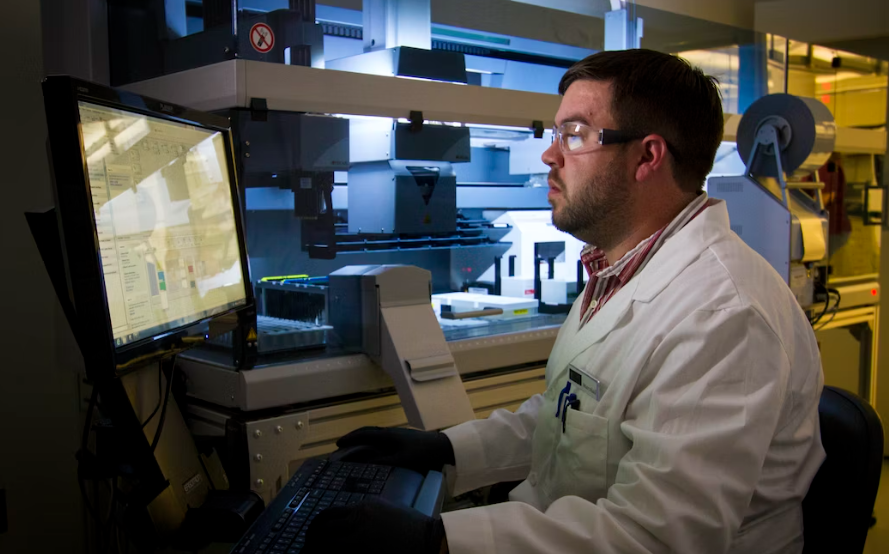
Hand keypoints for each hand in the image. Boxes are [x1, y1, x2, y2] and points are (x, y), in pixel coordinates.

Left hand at [303, 497, 445, 553]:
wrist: (429, 540)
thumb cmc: (413, 529)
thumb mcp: (388, 512)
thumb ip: (367, 515)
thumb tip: (350, 524)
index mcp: (364, 507)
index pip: (329, 514)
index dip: (317, 526)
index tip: (313, 536)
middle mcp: (357, 518)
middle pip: (321, 527)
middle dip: (311, 539)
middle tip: (307, 549)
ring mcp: (359, 536)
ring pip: (325, 543)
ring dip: (315, 550)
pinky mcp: (362, 552)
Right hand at [334, 426, 455, 473]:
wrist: (442, 447)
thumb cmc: (422, 454)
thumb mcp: (401, 461)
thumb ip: (382, 462)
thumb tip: (363, 463)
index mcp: (388, 436)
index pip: (364, 434)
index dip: (350, 439)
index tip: (338, 443)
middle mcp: (390, 432)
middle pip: (368, 430)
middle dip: (354, 436)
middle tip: (343, 443)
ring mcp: (398, 434)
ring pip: (376, 433)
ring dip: (364, 438)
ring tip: (356, 446)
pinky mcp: (404, 438)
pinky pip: (383, 436)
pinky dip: (373, 440)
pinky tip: (375, 449)